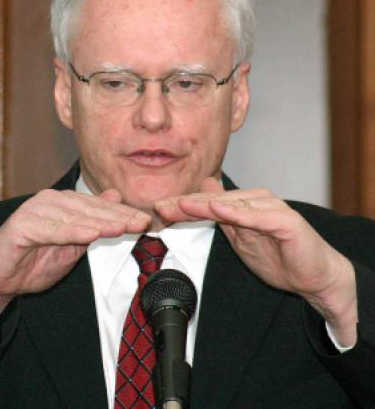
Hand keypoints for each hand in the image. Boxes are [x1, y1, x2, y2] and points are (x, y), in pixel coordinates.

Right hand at [0, 189, 150, 343]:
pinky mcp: (21, 226)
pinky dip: (72, 231)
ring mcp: (33, 211)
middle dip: (116, 218)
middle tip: (141, 223)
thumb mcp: (71, 245)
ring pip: (73, 217)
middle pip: (88, 209)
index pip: (97, 207)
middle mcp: (48, 201)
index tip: (145, 221)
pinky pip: (51, 229)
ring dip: (99, 222)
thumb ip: (92, 224)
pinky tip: (91, 234)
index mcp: (61, 204)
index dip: (121, 214)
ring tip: (122, 228)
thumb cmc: (32, 262)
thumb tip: (115, 198)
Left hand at [155, 177, 357, 345]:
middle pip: (214, 200)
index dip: (181, 206)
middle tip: (159, 207)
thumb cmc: (279, 256)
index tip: (156, 210)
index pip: (206, 202)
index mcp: (243, 203)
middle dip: (185, 204)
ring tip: (181, 204)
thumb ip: (220, 216)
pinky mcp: (286, 221)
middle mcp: (256, 200)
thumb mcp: (239, 238)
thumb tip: (202, 192)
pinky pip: (258, 216)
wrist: (314, 277)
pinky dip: (238, 212)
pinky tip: (219, 209)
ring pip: (232, 204)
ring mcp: (271, 208)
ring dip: (205, 204)